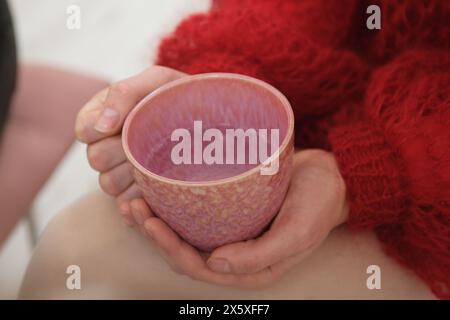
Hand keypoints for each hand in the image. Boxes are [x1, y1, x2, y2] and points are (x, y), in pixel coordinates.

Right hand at [75, 66, 185, 228]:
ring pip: (109, 184)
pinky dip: (140, 200)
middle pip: (96, 159)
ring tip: (160, 161)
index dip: (102, 130)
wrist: (210, 121)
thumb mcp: (156, 81)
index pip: (84, 131)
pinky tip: (157, 189)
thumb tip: (102, 126)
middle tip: (150, 141)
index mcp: (104, 117)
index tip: (126, 124)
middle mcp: (107, 146)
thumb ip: (124, 94)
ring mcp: (120, 173)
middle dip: (123, 150)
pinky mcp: (136, 195)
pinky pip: (126, 204)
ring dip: (134, 174)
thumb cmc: (179, 96)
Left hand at [131, 149, 348, 288]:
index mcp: (251, 268)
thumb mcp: (298, 231)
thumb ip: (260, 255)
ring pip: (184, 234)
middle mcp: (236, 254)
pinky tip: (154, 191)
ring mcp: (231, 232)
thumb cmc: (319, 203)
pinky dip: (172, 206)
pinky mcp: (229, 211)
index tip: (149, 222)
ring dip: (156, 221)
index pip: (200, 267)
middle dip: (154, 234)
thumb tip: (216, 265)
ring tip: (132, 201)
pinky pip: (194, 214)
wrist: (332, 177)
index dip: (170, 249)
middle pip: (184, 252)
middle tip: (133, 207)